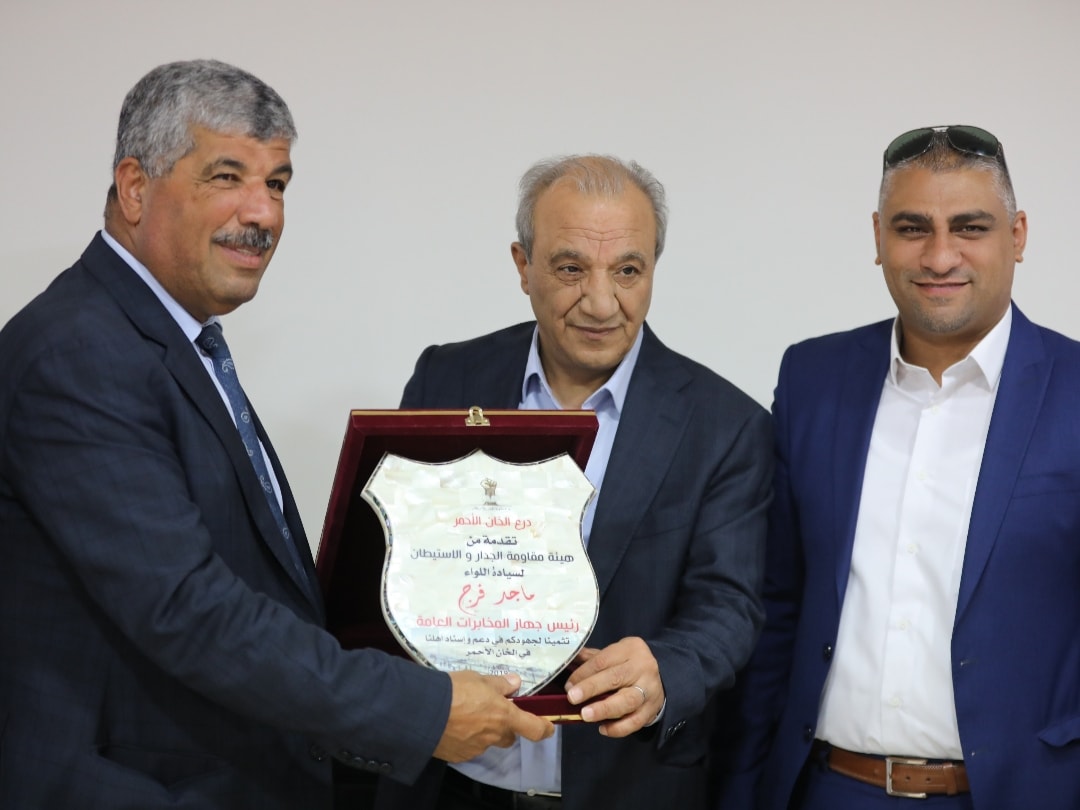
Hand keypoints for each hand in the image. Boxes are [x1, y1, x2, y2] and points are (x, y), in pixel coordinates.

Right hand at [432, 671, 553, 762]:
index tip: (548, 727)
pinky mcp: (460, 755)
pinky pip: (469, 747)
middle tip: (491, 711)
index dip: (544, 729)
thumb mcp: (479, 679)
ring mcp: (477, 748)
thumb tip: (515, 683)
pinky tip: (453, 725)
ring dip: (483, 731)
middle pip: (509, 736)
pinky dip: (466, 738)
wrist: (424, 712)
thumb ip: (499, 684)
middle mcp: (494, 736)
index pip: (534, 729)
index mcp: (504, 716)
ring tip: (466, 715)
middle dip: (504, 726)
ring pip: (488, 741)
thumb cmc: (455, 690)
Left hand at [564, 636, 663, 737]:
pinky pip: (635, 721)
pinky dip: (618, 728)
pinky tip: (602, 729)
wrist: (662, 678)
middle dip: (592, 688)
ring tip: (585, 715)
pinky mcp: (651, 710)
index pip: (603, 660)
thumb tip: (566, 661)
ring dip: (605, 709)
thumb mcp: (614, 654)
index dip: (584, 673)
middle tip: (572, 697)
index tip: (568, 685)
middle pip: (615, 678)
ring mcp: (649, 690)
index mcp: (630, 649)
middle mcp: (642, 667)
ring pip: (627, 700)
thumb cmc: (628, 664)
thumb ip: (592, 658)